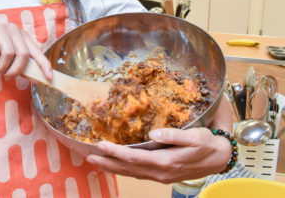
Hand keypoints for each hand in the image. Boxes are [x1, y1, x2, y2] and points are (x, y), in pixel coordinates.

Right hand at [0, 23, 52, 80]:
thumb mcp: (11, 63)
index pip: (36, 51)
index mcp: (22, 35)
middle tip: (8, 76)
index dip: (44, 64)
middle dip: (16, 70)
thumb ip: (25, 68)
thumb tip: (40, 79)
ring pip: (8, 53)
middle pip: (23, 53)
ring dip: (2, 68)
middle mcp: (13, 29)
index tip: (49, 77)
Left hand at [85, 127, 231, 182]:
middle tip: (87, 156)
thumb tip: (152, 133)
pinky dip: (123, 170)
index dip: (115, 152)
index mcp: (166, 161)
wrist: (220, 158)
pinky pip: (137, 174)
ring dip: (111, 168)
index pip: (134, 158)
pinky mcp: (161, 174)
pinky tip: (114, 165)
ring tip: (95, 160)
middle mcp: (160, 172)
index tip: (100, 144)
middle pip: (127, 169)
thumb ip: (173, 135)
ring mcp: (160, 176)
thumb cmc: (207, 144)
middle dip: (106, 162)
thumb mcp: (194, 136)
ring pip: (130, 173)